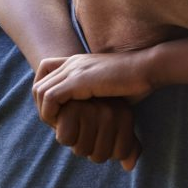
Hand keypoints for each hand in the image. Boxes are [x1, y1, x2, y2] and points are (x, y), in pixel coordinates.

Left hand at [33, 51, 154, 125]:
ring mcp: (74, 69)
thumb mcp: (109, 87)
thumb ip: (95, 95)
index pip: (45, 76)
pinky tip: (64, 123)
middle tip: (57, 124)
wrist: (149, 68)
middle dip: (42, 108)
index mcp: (79, 61)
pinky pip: (49, 98)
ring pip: (40, 92)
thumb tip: (93, 114)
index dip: (46, 97)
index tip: (59, 114)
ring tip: (60, 126)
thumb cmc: (137, 81)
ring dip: (45, 113)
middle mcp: (73, 62)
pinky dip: (51, 113)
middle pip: (38, 85)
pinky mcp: (78, 80)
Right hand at [51, 98, 141, 169]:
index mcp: (126, 115)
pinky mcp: (71, 108)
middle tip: (87, 132)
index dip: (109, 152)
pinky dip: (64, 136)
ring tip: (77, 127)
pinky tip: (65, 123)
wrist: (70, 99)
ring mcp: (93, 109)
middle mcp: (113, 111)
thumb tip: (129, 167)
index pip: (121, 154)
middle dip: (90, 149)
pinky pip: (67, 139)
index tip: (103, 136)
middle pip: (100, 156)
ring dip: (77, 144)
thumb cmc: (94, 119)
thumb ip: (128, 148)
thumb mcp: (116, 131)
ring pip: (83, 150)